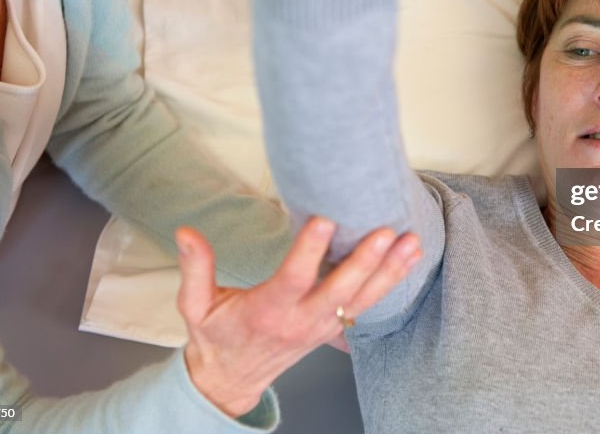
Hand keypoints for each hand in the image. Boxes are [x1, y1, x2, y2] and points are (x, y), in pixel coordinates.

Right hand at [175, 217, 420, 417]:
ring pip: (362, 300)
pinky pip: (367, 306)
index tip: (325, 219)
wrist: (230, 380)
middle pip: (339, 291)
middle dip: (365, 261)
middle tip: (386, 232)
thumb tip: (186, 231)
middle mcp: (300, 320)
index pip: (292, 279)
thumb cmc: (215, 338)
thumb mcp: (195, 305)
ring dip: (390, 271)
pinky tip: (409, 259)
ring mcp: (322, 326)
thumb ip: (195, 268)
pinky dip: (390, 282)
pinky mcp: (333, 328)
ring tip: (412, 242)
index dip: (310, 251)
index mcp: (266, 311)